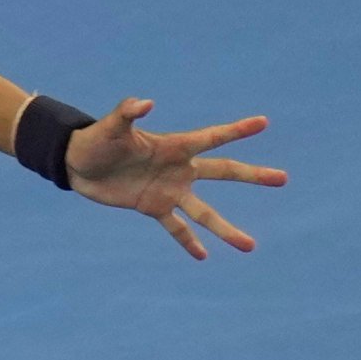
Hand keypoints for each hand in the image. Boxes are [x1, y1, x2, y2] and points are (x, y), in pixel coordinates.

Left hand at [67, 98, 285, 259]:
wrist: (77, 164)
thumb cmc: (96, 140)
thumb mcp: (111, 127)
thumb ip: (128, 113)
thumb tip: (145, 103)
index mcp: (175, 146)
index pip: (212, 137)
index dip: (236, 130)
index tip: (263, 122)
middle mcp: (179, 169)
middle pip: (223, 172)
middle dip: (253, 176)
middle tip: (283, 179)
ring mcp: (169, 190)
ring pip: (204, 212)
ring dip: (225, 229)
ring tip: (250, 246)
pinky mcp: (153, 207)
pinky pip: (175, 228)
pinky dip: (188, 242)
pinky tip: (203, 257)